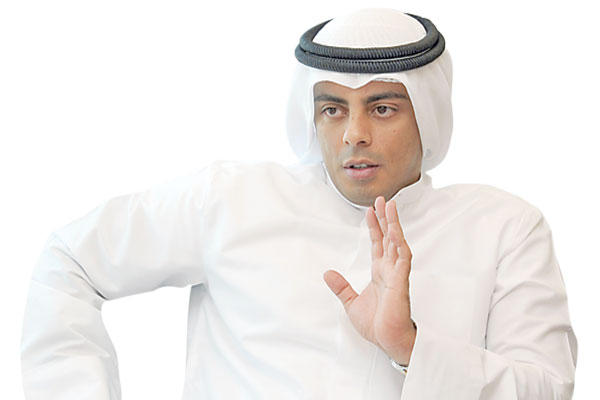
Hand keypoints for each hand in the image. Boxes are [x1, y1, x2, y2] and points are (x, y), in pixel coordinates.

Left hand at [323, 196, 415, 364]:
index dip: (374, 226)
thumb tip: (327, 274)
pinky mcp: (401, 282)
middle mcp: (390, 270)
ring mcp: (397, 274)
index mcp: (380, 273)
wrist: (387, 341)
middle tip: (384, 199)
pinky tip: (396, 232)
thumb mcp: (351, 303)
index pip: (378, 243)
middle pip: (388, 237)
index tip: (370, 210)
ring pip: (397, 243)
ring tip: (391, 207)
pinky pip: (403, 259)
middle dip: (386, 218)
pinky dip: (400, 245)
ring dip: (394, 225)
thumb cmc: (376, 325)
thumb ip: (341, 287)